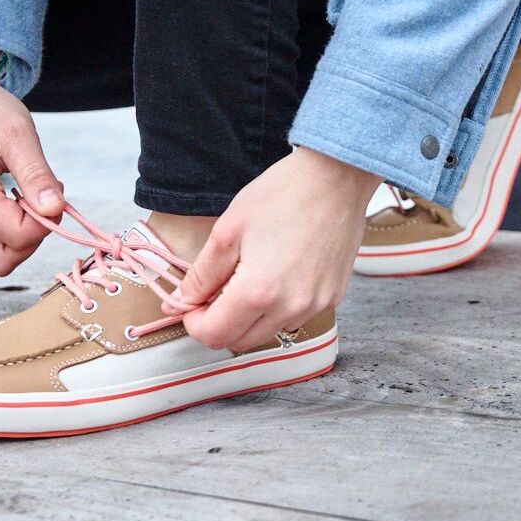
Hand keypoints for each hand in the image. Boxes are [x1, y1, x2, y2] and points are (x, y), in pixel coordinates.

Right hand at [0, 42, 64, 275]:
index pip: (17, 237)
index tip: (52, 192)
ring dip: (21, 242)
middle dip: (32, 241)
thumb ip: (36, 174)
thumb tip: (54, 210)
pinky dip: (10, 238)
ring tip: (30, 202)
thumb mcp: (19, 133)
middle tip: (41, 203)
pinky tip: (20, 206)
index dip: (45, 223)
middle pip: (0, 262)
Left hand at [173, 147, 379, 350]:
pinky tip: (277, 276)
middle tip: (213, 293)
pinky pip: (295, 316)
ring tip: (247, 280)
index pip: (214, 335)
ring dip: (250, 318)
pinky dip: (278, 307)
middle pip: (240, 342)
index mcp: (258, 292)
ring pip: (269, 332)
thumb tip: (183, 300)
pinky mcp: (333, 296)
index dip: (193, 323)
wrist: (336, 179)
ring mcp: (315, 305)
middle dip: (219, 324)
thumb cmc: (283, 194)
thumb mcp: (228, 230)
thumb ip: (202, 274)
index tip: (191, 304)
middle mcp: (290, 307)